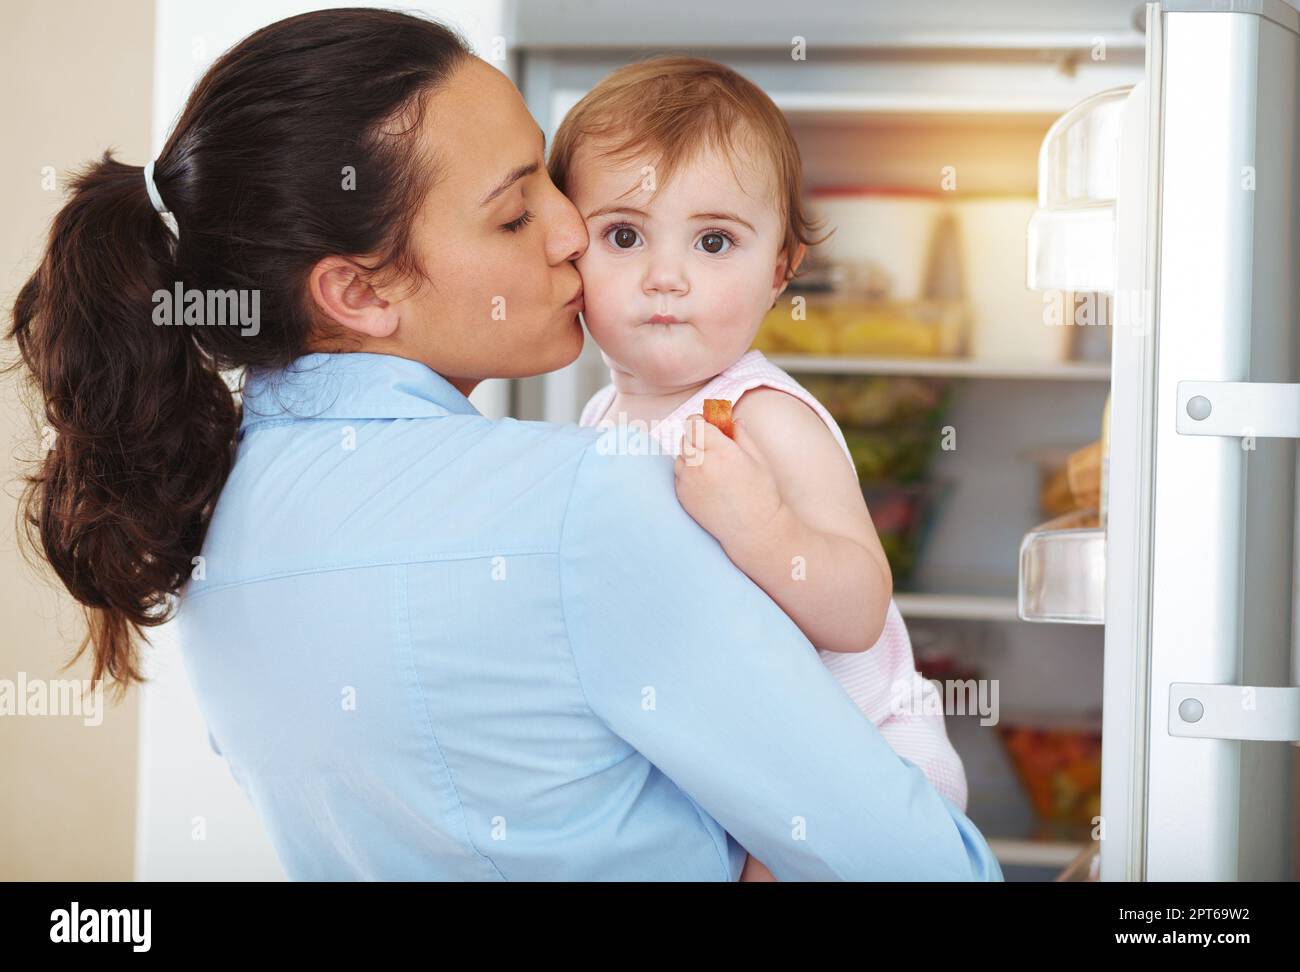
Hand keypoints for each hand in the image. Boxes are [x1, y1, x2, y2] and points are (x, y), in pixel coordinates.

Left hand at [673, 413, 784, 552]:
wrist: (752, 531)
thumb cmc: (760, 494)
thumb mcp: (757, 459)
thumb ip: (740, 435)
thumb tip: (732, 419)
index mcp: (721, 452)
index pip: (694, 423)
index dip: (702, 422)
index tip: (711, 428)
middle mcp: (700, 465)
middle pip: (685, 437)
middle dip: (698, 438)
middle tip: (715, 449)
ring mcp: (688, 482)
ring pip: (680, 455)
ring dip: (692, 456)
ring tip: (713, 470)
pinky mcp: (682, 496)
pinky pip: (679, 475)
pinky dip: (689, 474)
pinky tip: (708, 485)